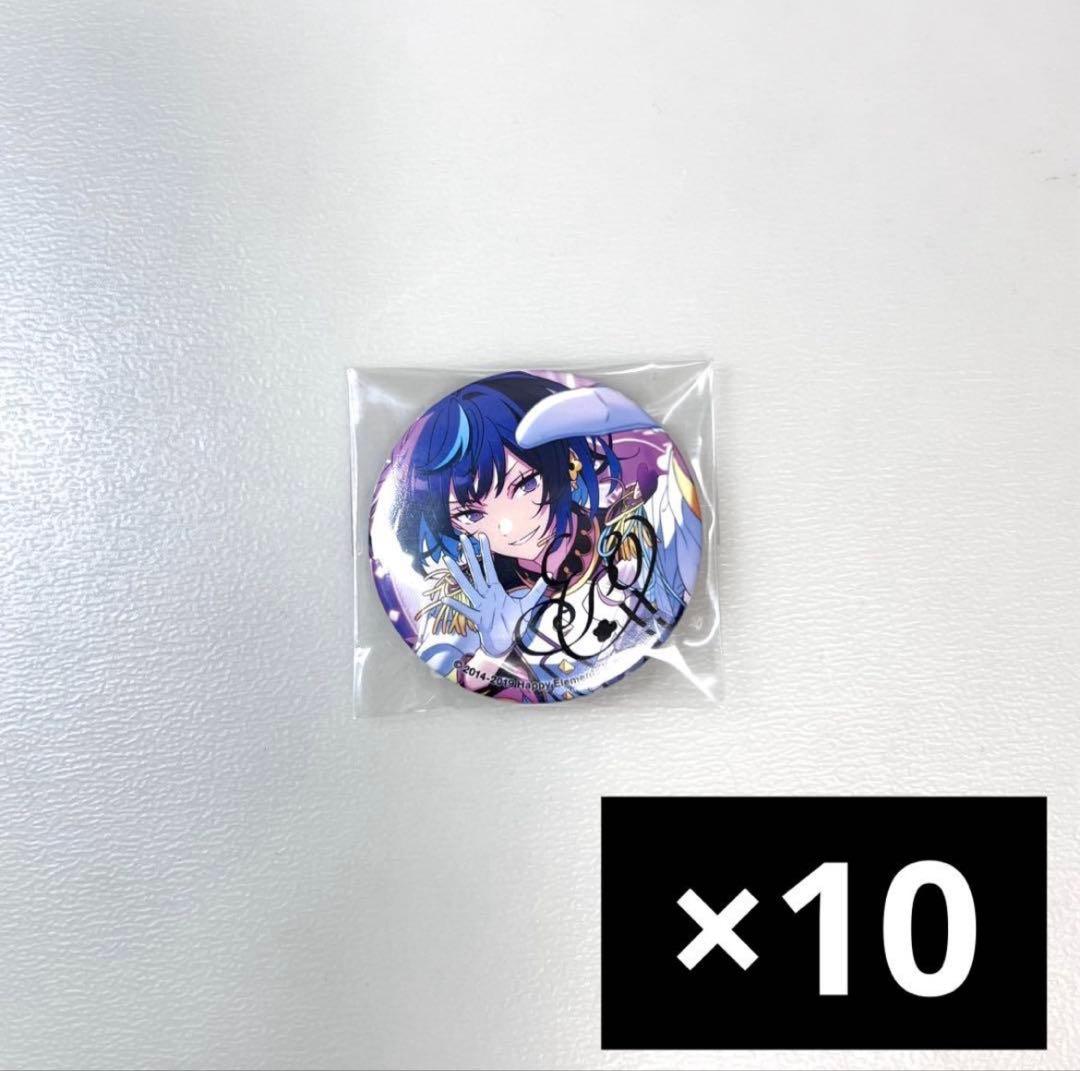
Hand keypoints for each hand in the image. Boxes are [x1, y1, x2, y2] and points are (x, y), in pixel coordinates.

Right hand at [442, 534, 546, 657]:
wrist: (506, 644)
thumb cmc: (514, 624)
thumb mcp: (528, 605)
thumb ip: (537, 590)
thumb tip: (549, 576)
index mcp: (496, 590)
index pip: (490, 568)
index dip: (485, 552)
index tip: (481, 536)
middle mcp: (486, 595)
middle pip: (476, 571)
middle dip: (470, 555)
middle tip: (462, 538)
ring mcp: (480, 606)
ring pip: (468, 586)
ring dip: (458, 573)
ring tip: (448, 560)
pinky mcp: (478, 619)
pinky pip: (466, 611)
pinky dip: (457, 605)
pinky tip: (446, 599)